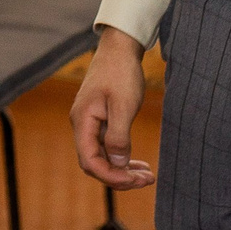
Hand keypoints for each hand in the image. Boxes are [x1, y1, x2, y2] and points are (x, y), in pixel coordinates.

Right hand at [70, 29, 156, 189]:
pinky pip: (107, 146)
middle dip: (120, 176)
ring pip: (102, 157)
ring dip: (122, 169)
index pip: (90, 162)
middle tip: (148, 180)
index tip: (136, 180)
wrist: (119, 48)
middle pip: (95, 163)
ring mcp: (90, 123)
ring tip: (147, 175)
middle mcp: (82, 125)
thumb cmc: (121, 73)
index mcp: (82, 121)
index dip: (112, 176)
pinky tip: (138, 163)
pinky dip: (122, 157)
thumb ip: (118, 137)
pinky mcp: (99, 120)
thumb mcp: (123, 105)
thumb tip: (118, 164)